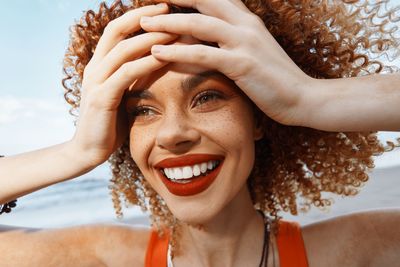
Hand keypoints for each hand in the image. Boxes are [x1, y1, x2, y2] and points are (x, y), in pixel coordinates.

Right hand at [71, 3, 176, 166]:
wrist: (88, 151)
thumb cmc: (110, 123)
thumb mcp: (122, 95)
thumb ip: (133, 77)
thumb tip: (158, 64)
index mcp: (100, 64)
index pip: (117, 30)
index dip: (139, 16)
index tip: (163, 10)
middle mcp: (95, 67)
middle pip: (117, 30)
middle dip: (145, 17)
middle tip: (170, 9)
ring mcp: (96, 81)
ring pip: (123, 49)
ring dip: (150, 38)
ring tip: (174, 30)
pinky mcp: (102, 97)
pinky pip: (126, 74)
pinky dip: (146, 63)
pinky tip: (164, 57)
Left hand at [139, 0, 313, 126]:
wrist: (303, 98)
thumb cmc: (276, 78)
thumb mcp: (255, 51)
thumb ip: (233, 41)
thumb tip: (209, 40)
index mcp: (247, 20)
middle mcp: (245, 24)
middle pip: (203, 0)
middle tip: (146, 3)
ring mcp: (244, 42)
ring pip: (198, 24)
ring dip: (168, 23)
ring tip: (143, 25)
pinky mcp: (242, 64)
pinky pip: (203, 54)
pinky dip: (178, 52)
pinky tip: (157, 53)